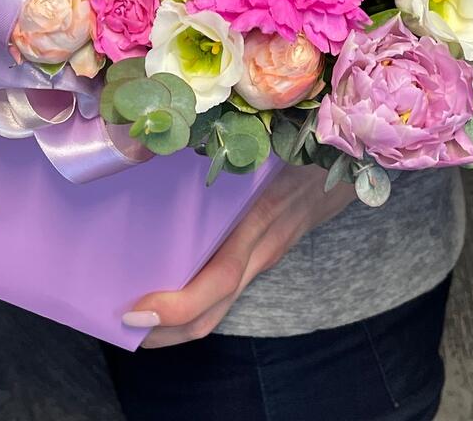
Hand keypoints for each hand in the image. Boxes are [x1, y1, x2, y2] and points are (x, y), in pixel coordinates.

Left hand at [124, 163, 354, 347]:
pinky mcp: (266, 250)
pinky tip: (170, 282)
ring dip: (177, 321)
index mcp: (259, 220)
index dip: (177, 306)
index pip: (218, 281)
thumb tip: (156, 140)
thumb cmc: (302, 141)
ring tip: (135, 315)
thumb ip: (224, 148)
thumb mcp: (266, 143)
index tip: (135, 311)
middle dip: (164, 331)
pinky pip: (227, 284)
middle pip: (212, 311)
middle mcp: (262, 248)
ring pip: (219, 306)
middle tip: (120, 326)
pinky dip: (196, 298)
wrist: (352, 157)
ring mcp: (266, 253)